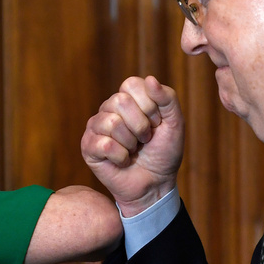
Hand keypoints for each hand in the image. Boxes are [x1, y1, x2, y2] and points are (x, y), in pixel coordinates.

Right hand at [81, 75, 183, 215]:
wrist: (156, 184)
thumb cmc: (163, 152)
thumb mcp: (175, 123)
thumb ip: (167, 99)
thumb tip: (150, 79)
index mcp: (128, 98)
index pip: (131, 85)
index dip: (149, 106)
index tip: (157, 123)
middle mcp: (109, 108)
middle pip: (120, 101)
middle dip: (141, 125)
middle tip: (145, 139)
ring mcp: (96, 127)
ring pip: (111, 123)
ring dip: (131, 143)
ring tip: (133, 150)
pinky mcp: (88, 147)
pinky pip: (104, 144)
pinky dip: (121, 157)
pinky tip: (123, 161)